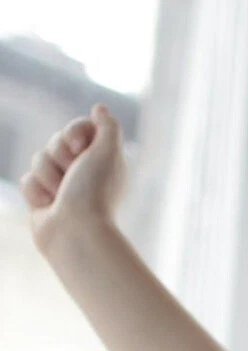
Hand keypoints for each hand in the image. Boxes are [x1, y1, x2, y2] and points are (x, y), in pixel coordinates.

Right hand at [18, 104, 128, 254]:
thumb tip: (100, 109)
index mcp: (104, 162)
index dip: (74, 133)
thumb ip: (107, 127)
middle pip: (55, 142)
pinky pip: (27, 181)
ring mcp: (64, 187)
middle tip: (72, 177)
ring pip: (38, 160)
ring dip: (48, 176)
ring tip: (61, 197)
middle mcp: (85, 173)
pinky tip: (49, 208)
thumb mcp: (108, 153)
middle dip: (59, 156)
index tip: (80, 149)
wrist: (75, 233)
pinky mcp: (45, 200)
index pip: (78, 128)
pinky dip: (37, 193)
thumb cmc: (94, 193)